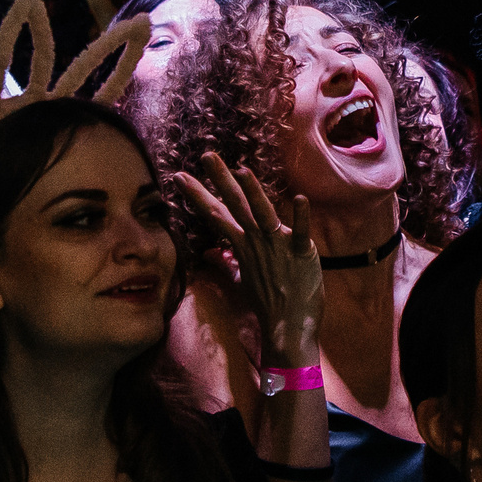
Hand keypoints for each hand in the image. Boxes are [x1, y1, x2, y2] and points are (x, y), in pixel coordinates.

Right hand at [175, 154, 319, 364]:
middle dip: (220, 180)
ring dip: (253, 193)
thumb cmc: (266, 302)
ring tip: (242, 171)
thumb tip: (206, 252)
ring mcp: (278, 246)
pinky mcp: (301, 252)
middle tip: (207, 156)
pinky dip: (301, 217)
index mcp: (242, 245)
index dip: (198, 194)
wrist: (288, 326)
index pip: (215, 214)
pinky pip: (300, 232)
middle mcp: (256, 241)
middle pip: (234, 205)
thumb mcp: (240, 280)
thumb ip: (224, 262)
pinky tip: (300, 200)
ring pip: (262, 214)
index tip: (180, 175)